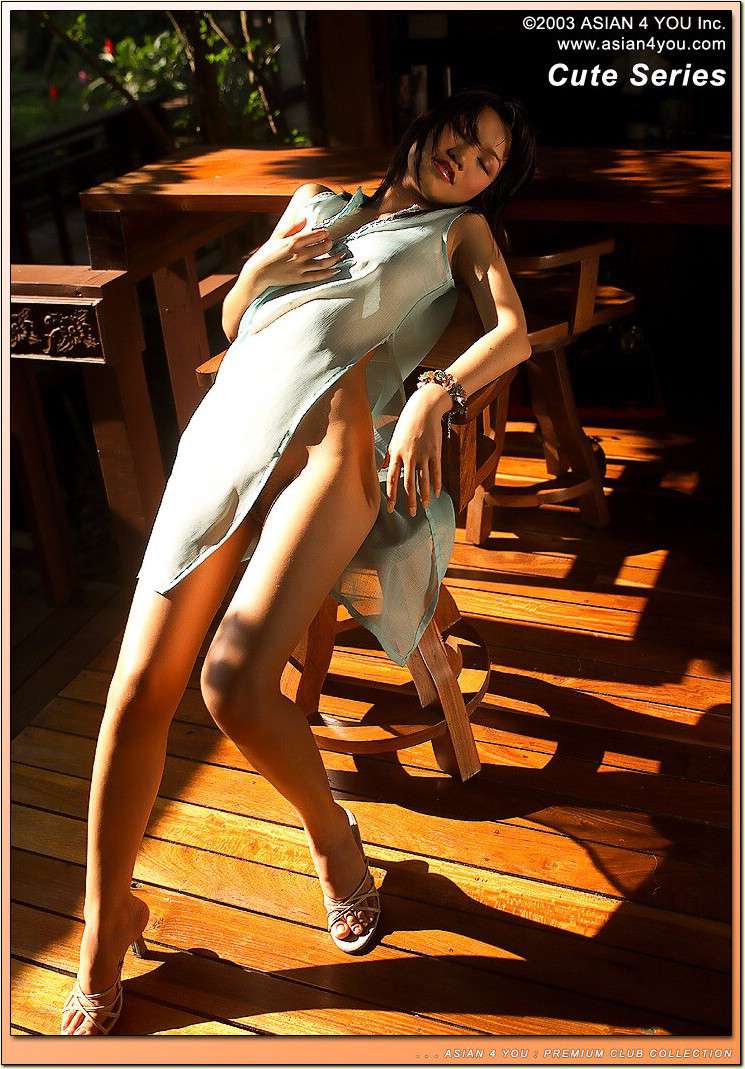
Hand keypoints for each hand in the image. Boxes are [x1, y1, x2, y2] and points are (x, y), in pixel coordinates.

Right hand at [246, 217, 346, 290]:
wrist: (258, 273)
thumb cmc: (267, 253)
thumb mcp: (277, 237)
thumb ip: (292, 227)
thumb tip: (305, 218)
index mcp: (293, 242)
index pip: (315, 235)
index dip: (324, 233)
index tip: (327, 233)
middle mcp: (299, 254)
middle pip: (323, 248)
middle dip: (330, 244)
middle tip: (333, 242)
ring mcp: (300, 268)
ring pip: (324, 262)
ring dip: (335, 258)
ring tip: (342, 254)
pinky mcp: (300, 279)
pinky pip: (318, 276)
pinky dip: (329, 273)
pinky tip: (335, 269)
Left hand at [385, 389, 447, 515]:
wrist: (425, 407)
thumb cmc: (407, 422)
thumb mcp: (394, 437)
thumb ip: (389, 455)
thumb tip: (383, 468)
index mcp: (396, 453)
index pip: (392, 479)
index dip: (391, 496)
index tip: (390, 509)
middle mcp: (409, 456)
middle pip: (408, 484)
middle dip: (409, 501)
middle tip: (410, 514)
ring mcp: (424, 454)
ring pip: (423, 480)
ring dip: (423, 496)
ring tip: (424, 507)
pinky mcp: (436, 451)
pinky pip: (436, 472)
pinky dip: (436, 484)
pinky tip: (435, 494)